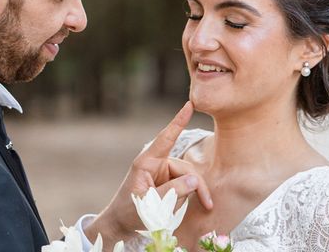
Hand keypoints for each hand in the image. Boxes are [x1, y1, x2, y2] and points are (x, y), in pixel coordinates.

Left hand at [84, 101, 212, 245]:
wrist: (120, 223)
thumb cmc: (131, 212)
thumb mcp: (151, 205)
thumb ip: (172, 192)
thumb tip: (194, 180)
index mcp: (146, 163)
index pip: (166, 138)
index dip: (178, 121)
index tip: (189, 104)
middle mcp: (155, 164)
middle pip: (185, 168)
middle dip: (197, 186)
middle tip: (208, 204)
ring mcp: (161, 171)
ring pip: (186, 179)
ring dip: (186, 196)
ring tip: (173, 212)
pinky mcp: (165, 180)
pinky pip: (182, 186)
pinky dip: (183, 198)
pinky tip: (174, 209)